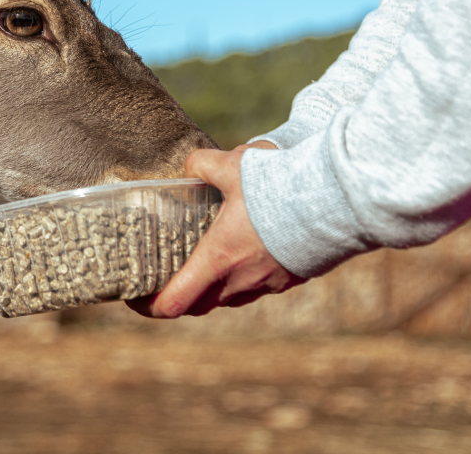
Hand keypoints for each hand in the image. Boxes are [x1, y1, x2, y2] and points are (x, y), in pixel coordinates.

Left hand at [126, 144, 305, 317]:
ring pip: (229, 298)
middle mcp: (239, 282)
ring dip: (214, 287)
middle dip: (179, 296)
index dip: (148, 307)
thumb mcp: (232, 165)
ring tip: (205, 264)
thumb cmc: (278, 187)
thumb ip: (203, 164)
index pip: (173, 304)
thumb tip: (191, 165)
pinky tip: (247, 252)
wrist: (335, 202)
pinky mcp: (290, 280)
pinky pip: (258, 288)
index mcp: (217, 260)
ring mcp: (267, 285)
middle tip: (165, 280)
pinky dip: (244, 278)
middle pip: (198, 305)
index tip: (134, 298)